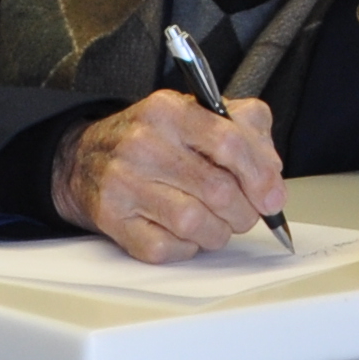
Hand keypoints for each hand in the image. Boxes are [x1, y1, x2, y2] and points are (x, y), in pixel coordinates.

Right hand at [52, 90, 283, 259]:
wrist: (85, 157)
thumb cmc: (154, 139)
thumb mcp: (200, 114)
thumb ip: (247, 130)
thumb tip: (271, 173)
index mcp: (169, 111)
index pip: (230, 143)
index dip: (260, 176)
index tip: (272, 197)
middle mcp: (143, 144)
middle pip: (218, 190)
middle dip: (244, 211)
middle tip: (245, 213)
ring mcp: (123, 183)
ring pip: (195, 224)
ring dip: (218, 232)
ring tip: (216, 223)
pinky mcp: (112, 219)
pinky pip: (167, 248)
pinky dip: (186, 247)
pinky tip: (185, 232)